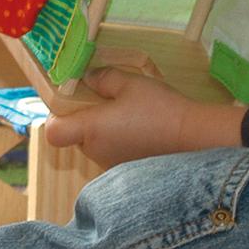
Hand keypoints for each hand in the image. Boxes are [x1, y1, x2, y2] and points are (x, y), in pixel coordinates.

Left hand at [42, 67, 244, 168]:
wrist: (194, 138)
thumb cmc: (159, 108)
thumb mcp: (129, 83)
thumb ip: (103, 78)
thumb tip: (88, 78)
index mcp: (90, 130)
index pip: (53, 132)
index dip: (56, 117)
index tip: (72, 102)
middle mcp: (96, 152)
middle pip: (76, 135)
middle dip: (87, 118)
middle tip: (108, 100)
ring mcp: (112, 164)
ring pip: (97, 144)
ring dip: (106, 130)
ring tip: (131, 113)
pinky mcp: (129, 171)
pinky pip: (115, 153)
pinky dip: (122, 141)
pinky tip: (143, 128)